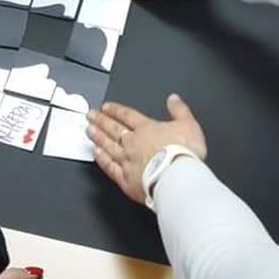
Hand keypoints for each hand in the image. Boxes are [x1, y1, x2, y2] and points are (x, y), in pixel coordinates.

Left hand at [87, 94, 206, 204]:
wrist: (177, 178)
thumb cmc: (183, 154)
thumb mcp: (189, 125)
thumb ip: (179, 110)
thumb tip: (173, 99)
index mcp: (147, 129)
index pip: (127, 115)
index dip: (115, 110)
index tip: (106, 107)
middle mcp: (133, 143)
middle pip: (113, 129)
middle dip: (100, 120)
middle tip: (90, 115)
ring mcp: (127, 161)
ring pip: (108, 146)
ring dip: (97, 137)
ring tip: (89, 131)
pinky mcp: (126, 180)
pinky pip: (110, 167)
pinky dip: (102, 160)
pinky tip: (96, 155)